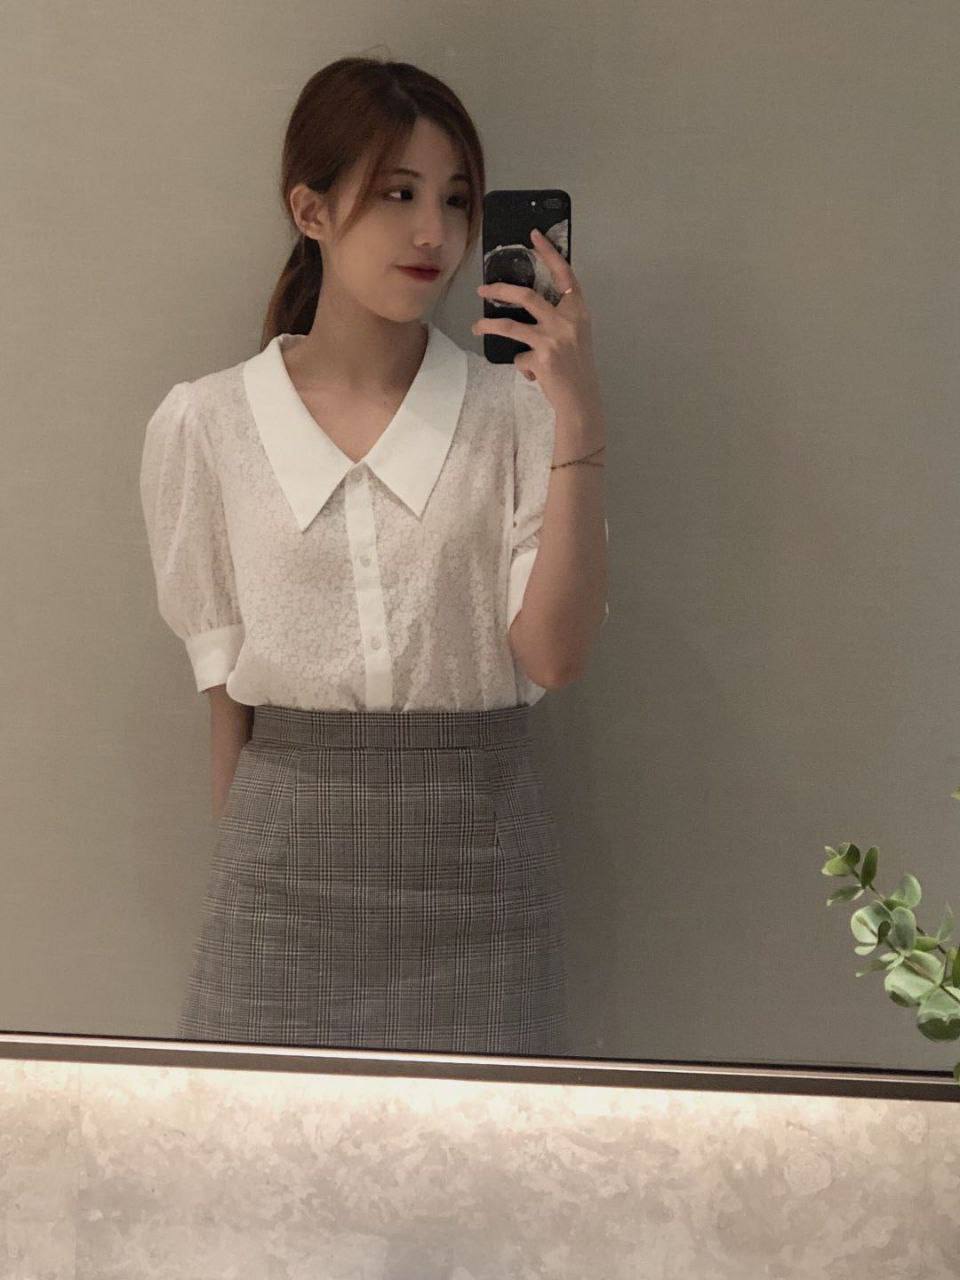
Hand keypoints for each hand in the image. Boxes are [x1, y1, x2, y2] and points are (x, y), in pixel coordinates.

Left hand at [472, 228, 603, 424]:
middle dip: (500, 290)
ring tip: (477, 327)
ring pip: (511, 325)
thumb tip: (528, 308)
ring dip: (489, 326)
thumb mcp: (575, 336)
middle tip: (483, 290)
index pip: (564, 274)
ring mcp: (553, 339)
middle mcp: (567, 321)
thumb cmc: (577, 368)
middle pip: (526, 296)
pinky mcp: (541, 358)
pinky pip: (519, 356)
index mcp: (578, 311)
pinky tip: (532, 374)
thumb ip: (559, 318)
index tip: (534, 235)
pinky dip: (521, 365)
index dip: (549, 253)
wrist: (582, 400)